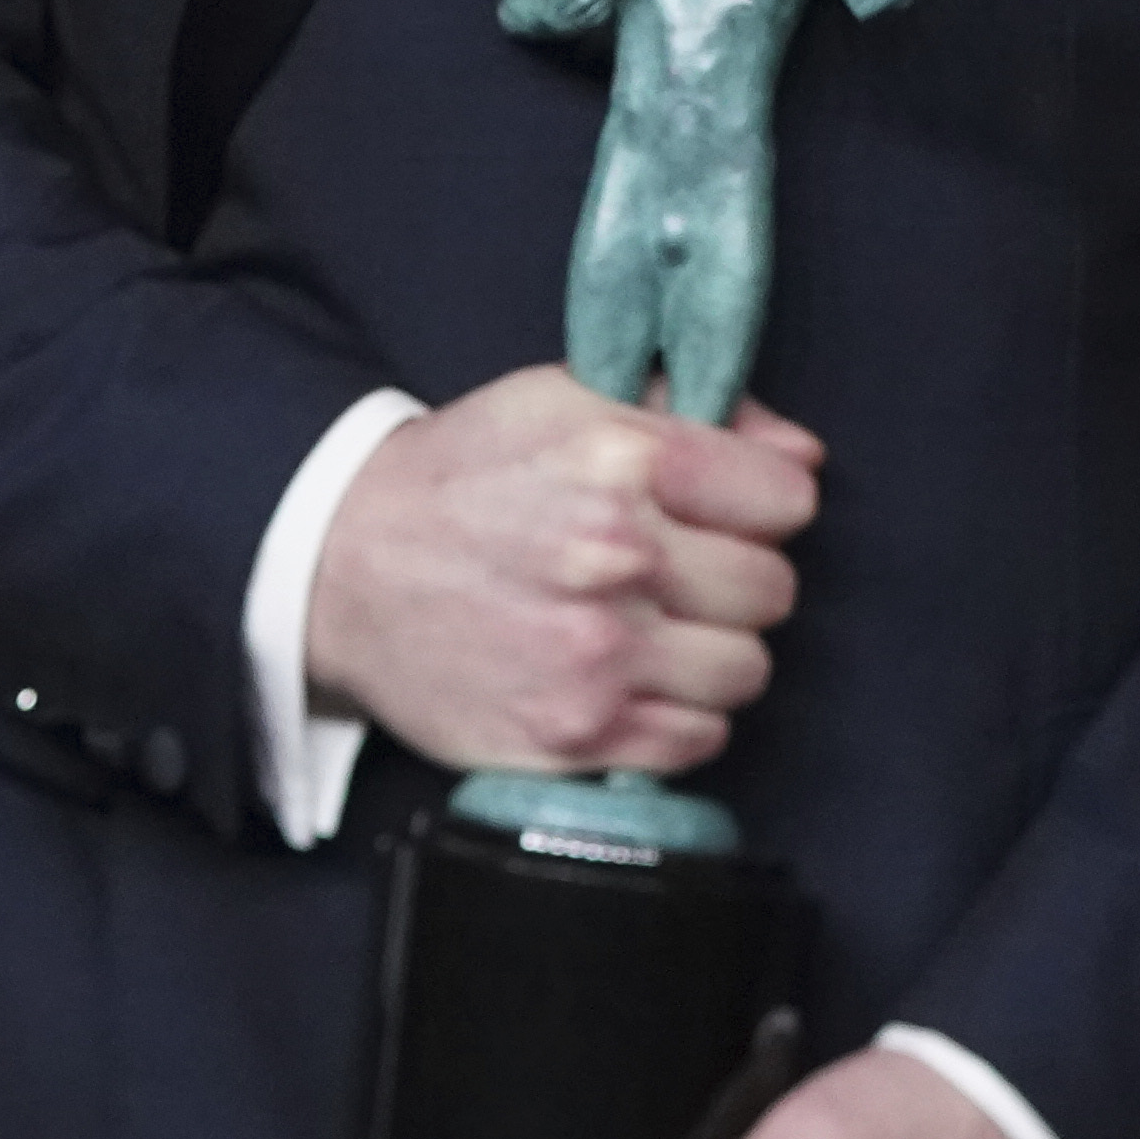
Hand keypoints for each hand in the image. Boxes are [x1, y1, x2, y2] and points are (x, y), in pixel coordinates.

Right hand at [305, 362, 820, 780]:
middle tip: (670, 573)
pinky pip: (698, 739)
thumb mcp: (560, 399)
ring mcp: (598, 654)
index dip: (759, 502)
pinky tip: (623, 678)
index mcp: (618, 458)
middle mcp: (614, 556)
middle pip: (773, 589)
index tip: (722, 510)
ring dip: (706, 652)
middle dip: (731, 579)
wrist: (338, 566)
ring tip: (644, 628)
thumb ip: (689, 408)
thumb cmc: (461, 478)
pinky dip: (673, 715)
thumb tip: (800, 454)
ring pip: (745, 670)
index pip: (788, 497)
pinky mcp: (577, 732)